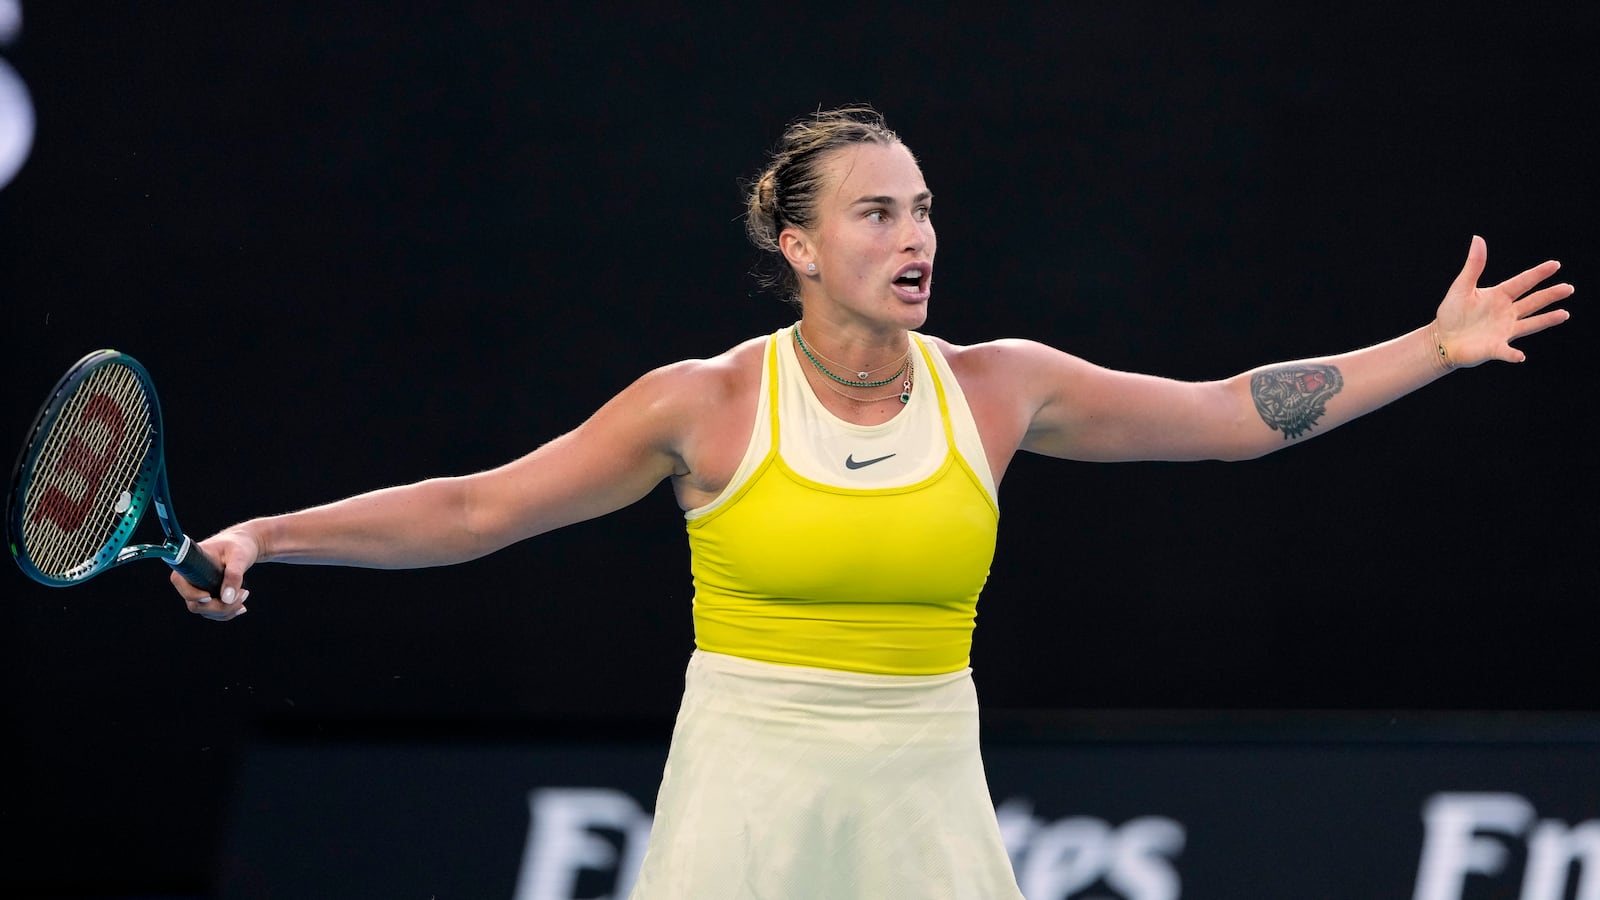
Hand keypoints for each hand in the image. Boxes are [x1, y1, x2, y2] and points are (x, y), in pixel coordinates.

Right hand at [170, 527, 259, 621]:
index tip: (210, 596)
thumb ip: (234, 575)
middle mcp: (189, 579)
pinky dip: (228, 612)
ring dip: (227, 609)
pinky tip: (241, 606)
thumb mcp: (239, 556)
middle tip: (244, 594)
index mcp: (189, 563)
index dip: (192, 594)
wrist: (243, 546)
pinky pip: (213, 612)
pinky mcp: (207, 597)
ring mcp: (196, 590)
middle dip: (220, 606)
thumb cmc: (238, 545)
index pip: (179, 582)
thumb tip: (227, 599)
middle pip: (194, 604)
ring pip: (205, 611)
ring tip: (245, 594)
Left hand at [1434, 235, 1573, 367]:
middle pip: (1533, 302)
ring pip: (1530, 324)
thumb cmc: (1452, 312)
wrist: (1441, 338)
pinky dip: (1513, 354)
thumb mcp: (1461, 287)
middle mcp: (1507, 312)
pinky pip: (1506, 351)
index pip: (1523, 282)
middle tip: (1568, 288)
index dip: (1538, 273)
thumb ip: (1473, 265)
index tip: (1555, 264)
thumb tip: (1478, 239)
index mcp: (1499, 296)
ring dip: (1546, 320)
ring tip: (1564, 314)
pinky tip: (1520, 356)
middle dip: (1550, 295)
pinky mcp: (1495, 348)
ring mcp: (1503, 330)